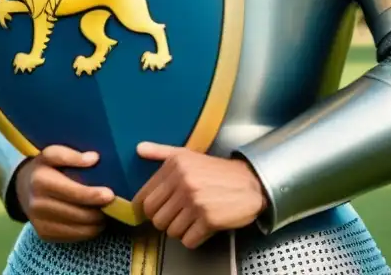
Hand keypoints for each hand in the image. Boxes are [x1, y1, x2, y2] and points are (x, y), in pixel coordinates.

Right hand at [15, 146, 114, 242]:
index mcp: (41, 181)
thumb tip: (94, 158)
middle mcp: (38, 204)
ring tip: (106, 213)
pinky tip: (94, 222)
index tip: (110, 194)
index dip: (93, 195)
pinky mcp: (44, 234)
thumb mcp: (52, 154)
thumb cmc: (44, 168)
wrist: (22, 188)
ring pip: (77, 228)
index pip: (73, 192)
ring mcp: (40, 222)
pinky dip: (87, 231)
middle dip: (99, 211)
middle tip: (113, 205)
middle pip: (77, 213)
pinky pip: (72, 237)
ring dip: (96, 223)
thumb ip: (71, 155)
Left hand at [134, 142, 268, 248]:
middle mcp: (184, 182)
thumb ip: (161, 152)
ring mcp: (196, 202)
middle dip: (166, 220)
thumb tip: (139, 149)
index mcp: (175, 166)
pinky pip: (188, 241)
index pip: (145, 199)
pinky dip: (194, 238)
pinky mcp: (208, 219)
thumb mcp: (189, 155)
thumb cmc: (218, 171)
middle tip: (180, 213)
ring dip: (181, 229)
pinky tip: (203, 226)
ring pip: (171, 231)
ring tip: (194, 217)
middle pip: (156, 218)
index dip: (149, 209)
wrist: (252, 183)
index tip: (157, 210)